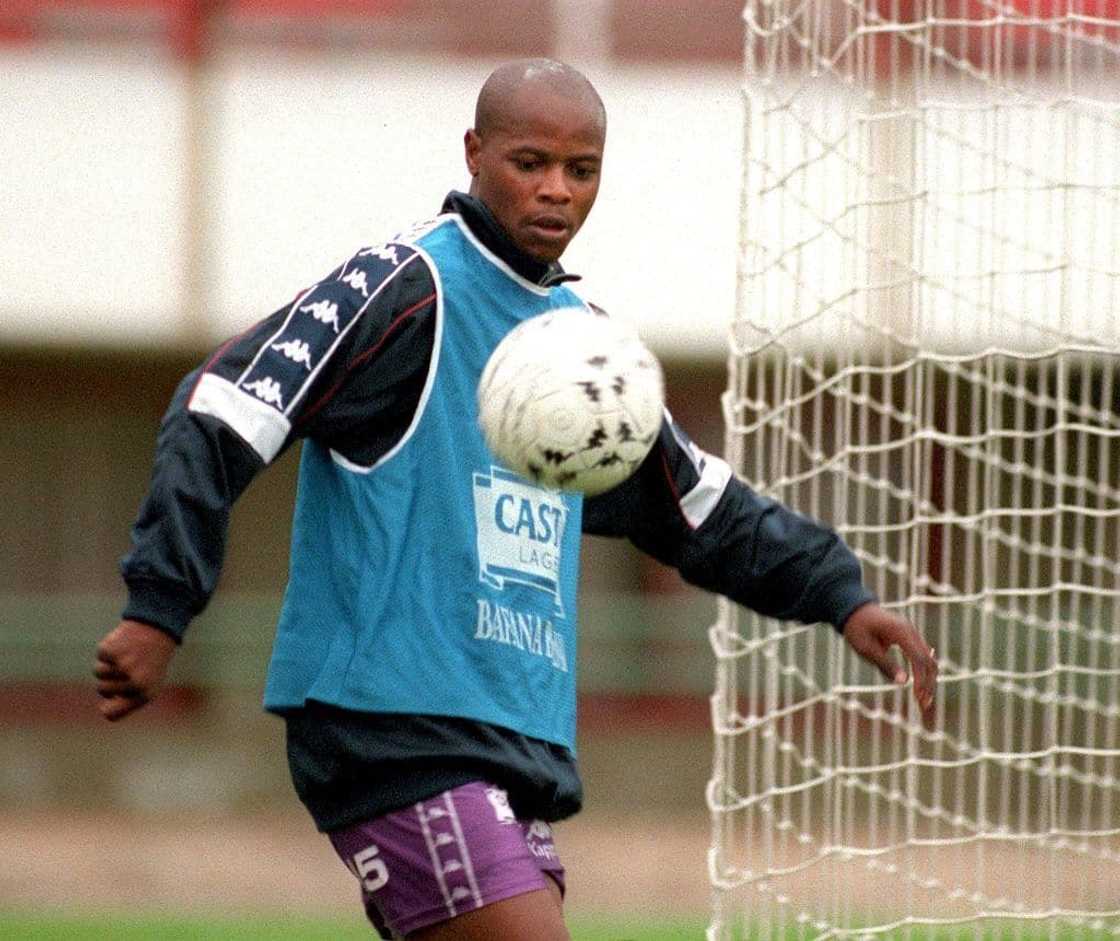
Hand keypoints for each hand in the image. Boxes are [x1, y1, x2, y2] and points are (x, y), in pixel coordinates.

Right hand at [93, 619, 177, 720]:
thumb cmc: (151, 661)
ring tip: (127, 655)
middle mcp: (134, 682)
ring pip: (98, 673)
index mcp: (144, 693)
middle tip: (128, 666)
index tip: (108, 702)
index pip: (112, 714)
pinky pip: (100, 657)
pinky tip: (123, 645)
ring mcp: (122, 667)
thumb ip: (129, 699)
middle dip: (110, 680)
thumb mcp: (149, 683)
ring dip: (108, 664)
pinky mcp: (112, 651)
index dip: (107, 708)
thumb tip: (105, 709)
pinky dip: (108, 651)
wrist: (159, 630)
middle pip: (102, 690)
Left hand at [842, 603, 937, 729]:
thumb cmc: (856, 628)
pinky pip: (923, 656)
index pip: (919, 658)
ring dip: (929, 680)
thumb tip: (904, 682)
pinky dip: (924, 672)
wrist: (854, 609)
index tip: (918, 698)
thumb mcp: (865, 648)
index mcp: (901, 632)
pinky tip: (922, 688)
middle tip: (924, 706)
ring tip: (923, 701)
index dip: (921, 679)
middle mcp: (911, 632)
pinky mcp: (910, 638)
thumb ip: (885, 664)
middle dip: (928, 684)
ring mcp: (912, 634)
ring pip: (929, 660)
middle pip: (929, 661)